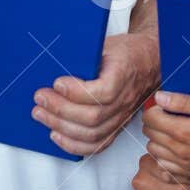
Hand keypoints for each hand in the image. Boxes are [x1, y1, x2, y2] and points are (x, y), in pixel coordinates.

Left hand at [34, 30, 159, 156]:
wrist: (148, 62)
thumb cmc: (125, 51)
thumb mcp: (107, 44)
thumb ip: (85, 57)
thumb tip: (53, 65)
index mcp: (124, 74)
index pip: (103, 92)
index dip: (76, 92)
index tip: (57, 83)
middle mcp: (125, 100)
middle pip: (93, 117)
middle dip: (60, 110)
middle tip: (40, 98)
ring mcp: (122, 117)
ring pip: (92, 133)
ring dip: (61, 126)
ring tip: (41, 114)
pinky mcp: (117, 127)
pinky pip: (97, 145)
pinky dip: (73, 144)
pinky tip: (56, 134)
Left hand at [142, 91, 189, 181]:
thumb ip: (183, 102)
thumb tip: (160, 97)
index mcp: (182, 131)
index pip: (149, 118)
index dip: (155, 107)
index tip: (167, 103)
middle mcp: (178, 150)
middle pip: (149, 133)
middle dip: (155, 120)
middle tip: (171, 113)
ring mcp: (183, 164)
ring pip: (153, 150)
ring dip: (158, 137)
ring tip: (174, 128)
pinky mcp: (189, 173)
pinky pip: (164, 165)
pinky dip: (164, 154)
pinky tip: (177, 146)